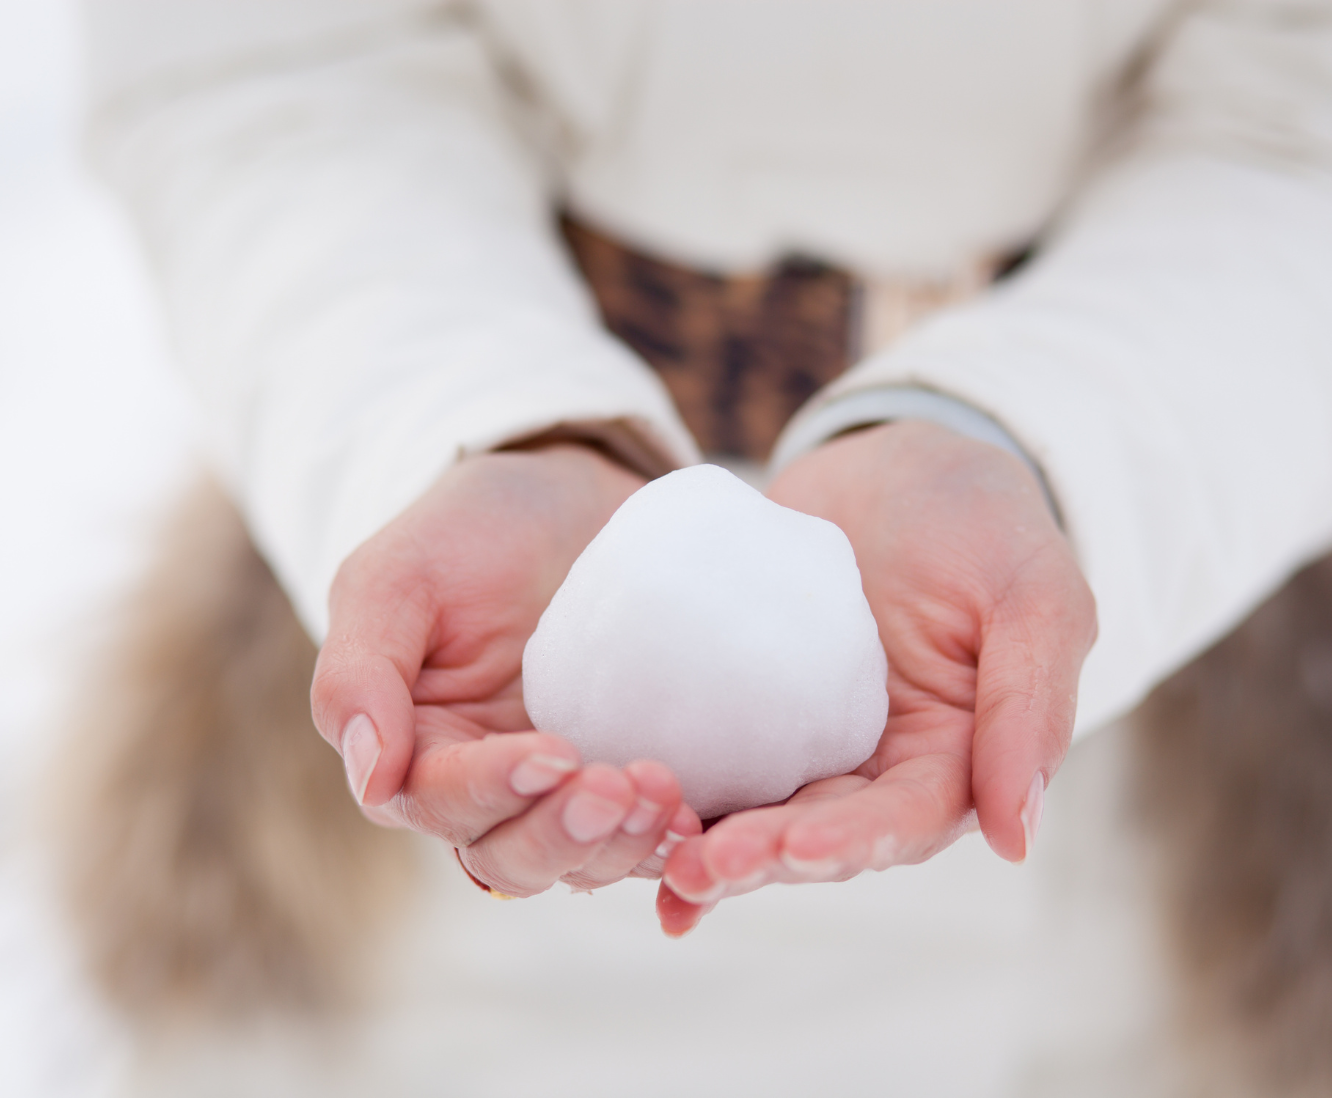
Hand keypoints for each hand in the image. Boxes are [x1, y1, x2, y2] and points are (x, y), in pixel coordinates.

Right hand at [311, 445, 699, 897]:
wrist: (567, 495)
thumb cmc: (468, 529)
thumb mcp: (395, 577)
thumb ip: (360, 674)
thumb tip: (372, 780)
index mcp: (417, 747)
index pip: (440, 802)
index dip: (494, 791)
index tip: (555, 751)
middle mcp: (486, 786)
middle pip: (510, 858)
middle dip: (564, 835)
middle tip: (618, 786)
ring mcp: (562, 789)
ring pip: (578, 863)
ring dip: (621, 845)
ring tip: (665, 794)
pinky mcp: (625, 776)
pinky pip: (642, 838)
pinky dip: (665, 842)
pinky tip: (696, 820)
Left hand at [657, 421, 1095, 933]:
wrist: (898, 462)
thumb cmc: (984, 521)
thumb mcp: (1034, 596)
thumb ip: (1030, 707)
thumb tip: (1017, 838)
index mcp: (947, 760)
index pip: (900, 821)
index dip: (848, 841)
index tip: (791, 847)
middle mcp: (869, 766)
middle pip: (814, 831)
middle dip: (759, 858)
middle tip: (698, 866)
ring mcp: (798, 735)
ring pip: (751, 805)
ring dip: (703, 840)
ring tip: (654, 856)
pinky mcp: (738, 697)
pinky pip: (703, 745)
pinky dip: (665, 783)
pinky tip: (611, 800)